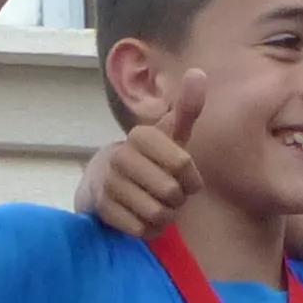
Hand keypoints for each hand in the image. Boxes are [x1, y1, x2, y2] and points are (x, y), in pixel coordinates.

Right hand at [79, 70, 202, 240]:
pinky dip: (149, 230)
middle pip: (172, 192)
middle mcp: (121, 156)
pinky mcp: (104, 210)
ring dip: (164, 216)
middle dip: (177, 200)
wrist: (104, 181)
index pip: (184, 163)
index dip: (191, 178)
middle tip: (169, 194)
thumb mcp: (169, 134)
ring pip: (158, 214)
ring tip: (156, 205)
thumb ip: (186, 108)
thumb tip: (198, 72)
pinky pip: (142, 230)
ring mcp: (110, 183)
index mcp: (141, 135)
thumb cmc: (149, 158)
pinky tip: (143, 218)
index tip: (185, 177)